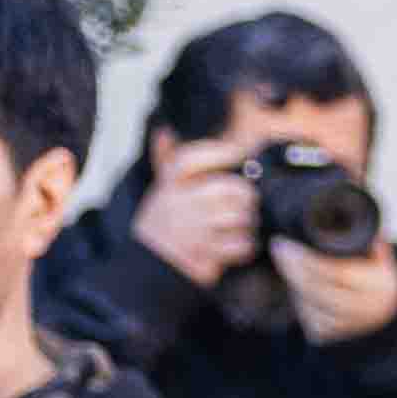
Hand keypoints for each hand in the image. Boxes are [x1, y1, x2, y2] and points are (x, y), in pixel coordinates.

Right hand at [126, 134, 256, 290]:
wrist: (147, 265)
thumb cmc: (161, 223)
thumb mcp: (160, 191)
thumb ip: (166, 161)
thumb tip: (164, 132)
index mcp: (168, 187)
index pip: (188, 160)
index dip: (217, 151)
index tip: (237, 151)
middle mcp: (178, 205)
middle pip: (229, 189)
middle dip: (246, 196)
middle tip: (247, 201)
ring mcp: (191, 231)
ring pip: (241, 217)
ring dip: (248, 222)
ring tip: (241, 224)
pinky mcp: (204, 254)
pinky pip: (241, 245)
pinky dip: (246, 245)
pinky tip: (238, 243)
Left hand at [277, 238, 396, 343]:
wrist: (386, 310)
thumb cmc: (376, 273)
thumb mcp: (379, 252)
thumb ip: (367, 235)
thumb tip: (352, 209)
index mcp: (382, 286)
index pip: (337, 273)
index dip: (307, 258)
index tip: (287, 241)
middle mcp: (369, 310)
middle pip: (318, 290)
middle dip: (292, 267)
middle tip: (278, 247)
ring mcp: (351, 327)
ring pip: (309, 307)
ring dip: (293, 285)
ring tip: (286, 264)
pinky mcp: (332, 337)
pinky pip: (308, 321)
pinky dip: (300, 304)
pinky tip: (297, 288)